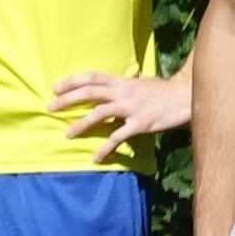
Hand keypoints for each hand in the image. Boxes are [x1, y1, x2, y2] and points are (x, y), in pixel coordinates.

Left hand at [53, 68, 191, 165]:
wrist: (184, 98)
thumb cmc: (163, 91)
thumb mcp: (143, 82)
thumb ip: (130, 83)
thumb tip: (127, 79)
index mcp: (122, 82)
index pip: (92, 77)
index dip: (72, 81)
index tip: (56, 88)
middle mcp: (123, 93)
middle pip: (89, 93)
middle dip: (67, 100)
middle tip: (50, 107)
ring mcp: (130, 108)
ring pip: (99, 114)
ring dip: (81, 124)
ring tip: (67, 134)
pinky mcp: (139, 124)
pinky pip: (118, 137)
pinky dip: (105, 148)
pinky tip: (96, 158)